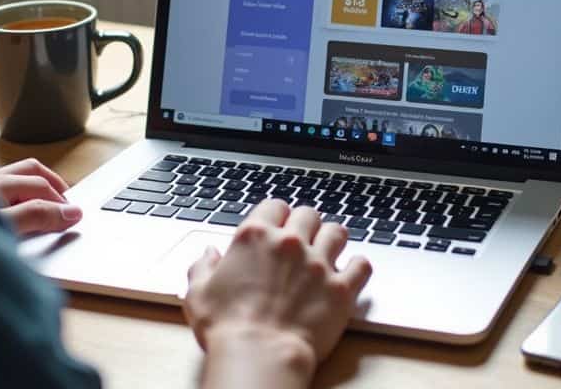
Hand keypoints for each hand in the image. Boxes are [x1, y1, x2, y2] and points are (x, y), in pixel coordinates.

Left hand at [0, 158, 81, 236]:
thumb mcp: (4, 226)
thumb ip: (37, 216)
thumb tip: (70, 211)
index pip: (41, 186)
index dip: (61, 202)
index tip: (74, 218)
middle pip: (29, 171)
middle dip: (52, 184)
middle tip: (65, 203)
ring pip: (12, 179)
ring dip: (33, 188)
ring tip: (44, 204)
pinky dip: (14, 198)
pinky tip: (11, 214)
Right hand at [184, 200, 371, 387]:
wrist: (259, 355)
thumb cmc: (227, 328)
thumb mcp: (198, 293)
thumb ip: (202, 267)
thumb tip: (208, 254)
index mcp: (256, 237)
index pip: (274, 206)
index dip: (276, 216)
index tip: (276, 227)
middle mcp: (290, 243)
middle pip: (309, 214)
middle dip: (306, 224)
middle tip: (303, 240)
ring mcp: (319, 264)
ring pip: (338, 232)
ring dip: (333, 239)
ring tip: (328, 250)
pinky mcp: (341, 289)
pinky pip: (361, 265)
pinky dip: (358, 266)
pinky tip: (351, 272)